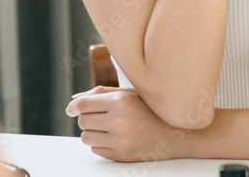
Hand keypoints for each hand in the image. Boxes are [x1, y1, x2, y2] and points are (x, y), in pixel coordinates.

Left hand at [65, 86, 189, 161]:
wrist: (178, 134)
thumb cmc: (152, 109)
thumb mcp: (130, 93)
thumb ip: (101, 94)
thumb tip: (74, 100)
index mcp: (120, 101)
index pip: (83, 104)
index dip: (73, 107)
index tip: (70, 109)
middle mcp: (119, 120)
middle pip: (82, 121)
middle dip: (86, 118)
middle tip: (99, 117)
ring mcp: (121, 140)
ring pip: (86, 137)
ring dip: (92, 132)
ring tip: (106, 128)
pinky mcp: (122, 156)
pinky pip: (97, 151)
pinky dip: (101, 145)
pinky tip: (114, 138)